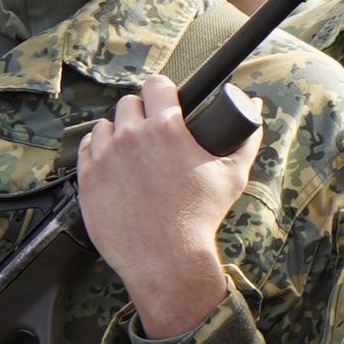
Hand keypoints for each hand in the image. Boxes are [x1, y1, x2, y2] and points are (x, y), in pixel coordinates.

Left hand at [78, 78, 247, 340]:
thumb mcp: (233, 175)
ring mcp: (105, 157)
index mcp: (166, 129)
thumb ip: (247, 137)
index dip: (164, 92)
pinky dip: (98, 152)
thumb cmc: (201, 217)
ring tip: (131, 151)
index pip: (157, 85)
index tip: (167, 103)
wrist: (166, 258)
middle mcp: (131, 137)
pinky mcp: (88, 179)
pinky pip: (87, 149)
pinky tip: (112, 163)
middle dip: (141, 112)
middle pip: (129, 102)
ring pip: (105, 125)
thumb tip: (256, 104)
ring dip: (118, 132)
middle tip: (151, 132)